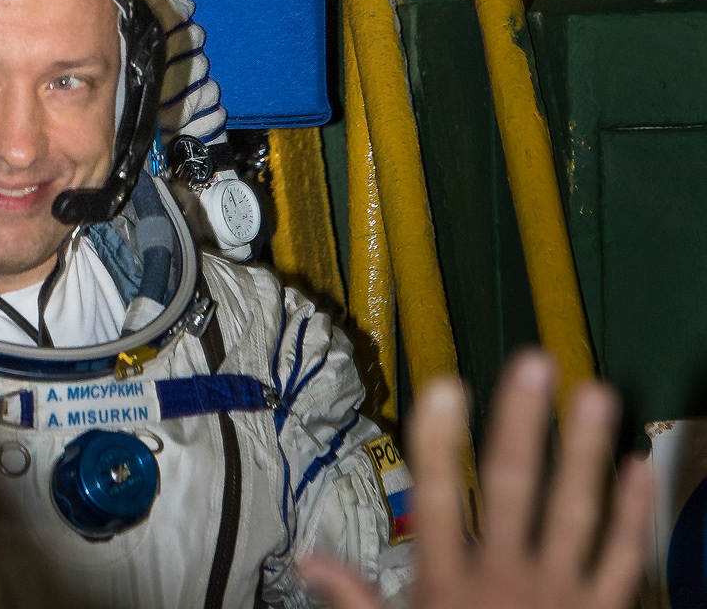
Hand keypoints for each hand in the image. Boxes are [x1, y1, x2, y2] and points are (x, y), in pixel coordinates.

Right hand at [299, 351, 652, 608]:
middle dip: (523, 424)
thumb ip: (356, 598)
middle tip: (535, 361)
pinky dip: (634, 516)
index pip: (436, 502)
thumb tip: (305, 558)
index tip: (444, 385)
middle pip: (512, 489)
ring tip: (598, 392)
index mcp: (447, 584)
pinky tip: (640, 467)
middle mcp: (503, 581)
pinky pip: (622, 562)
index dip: (437, 444)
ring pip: (576, 514)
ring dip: (586, 452)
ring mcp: (557, 595)